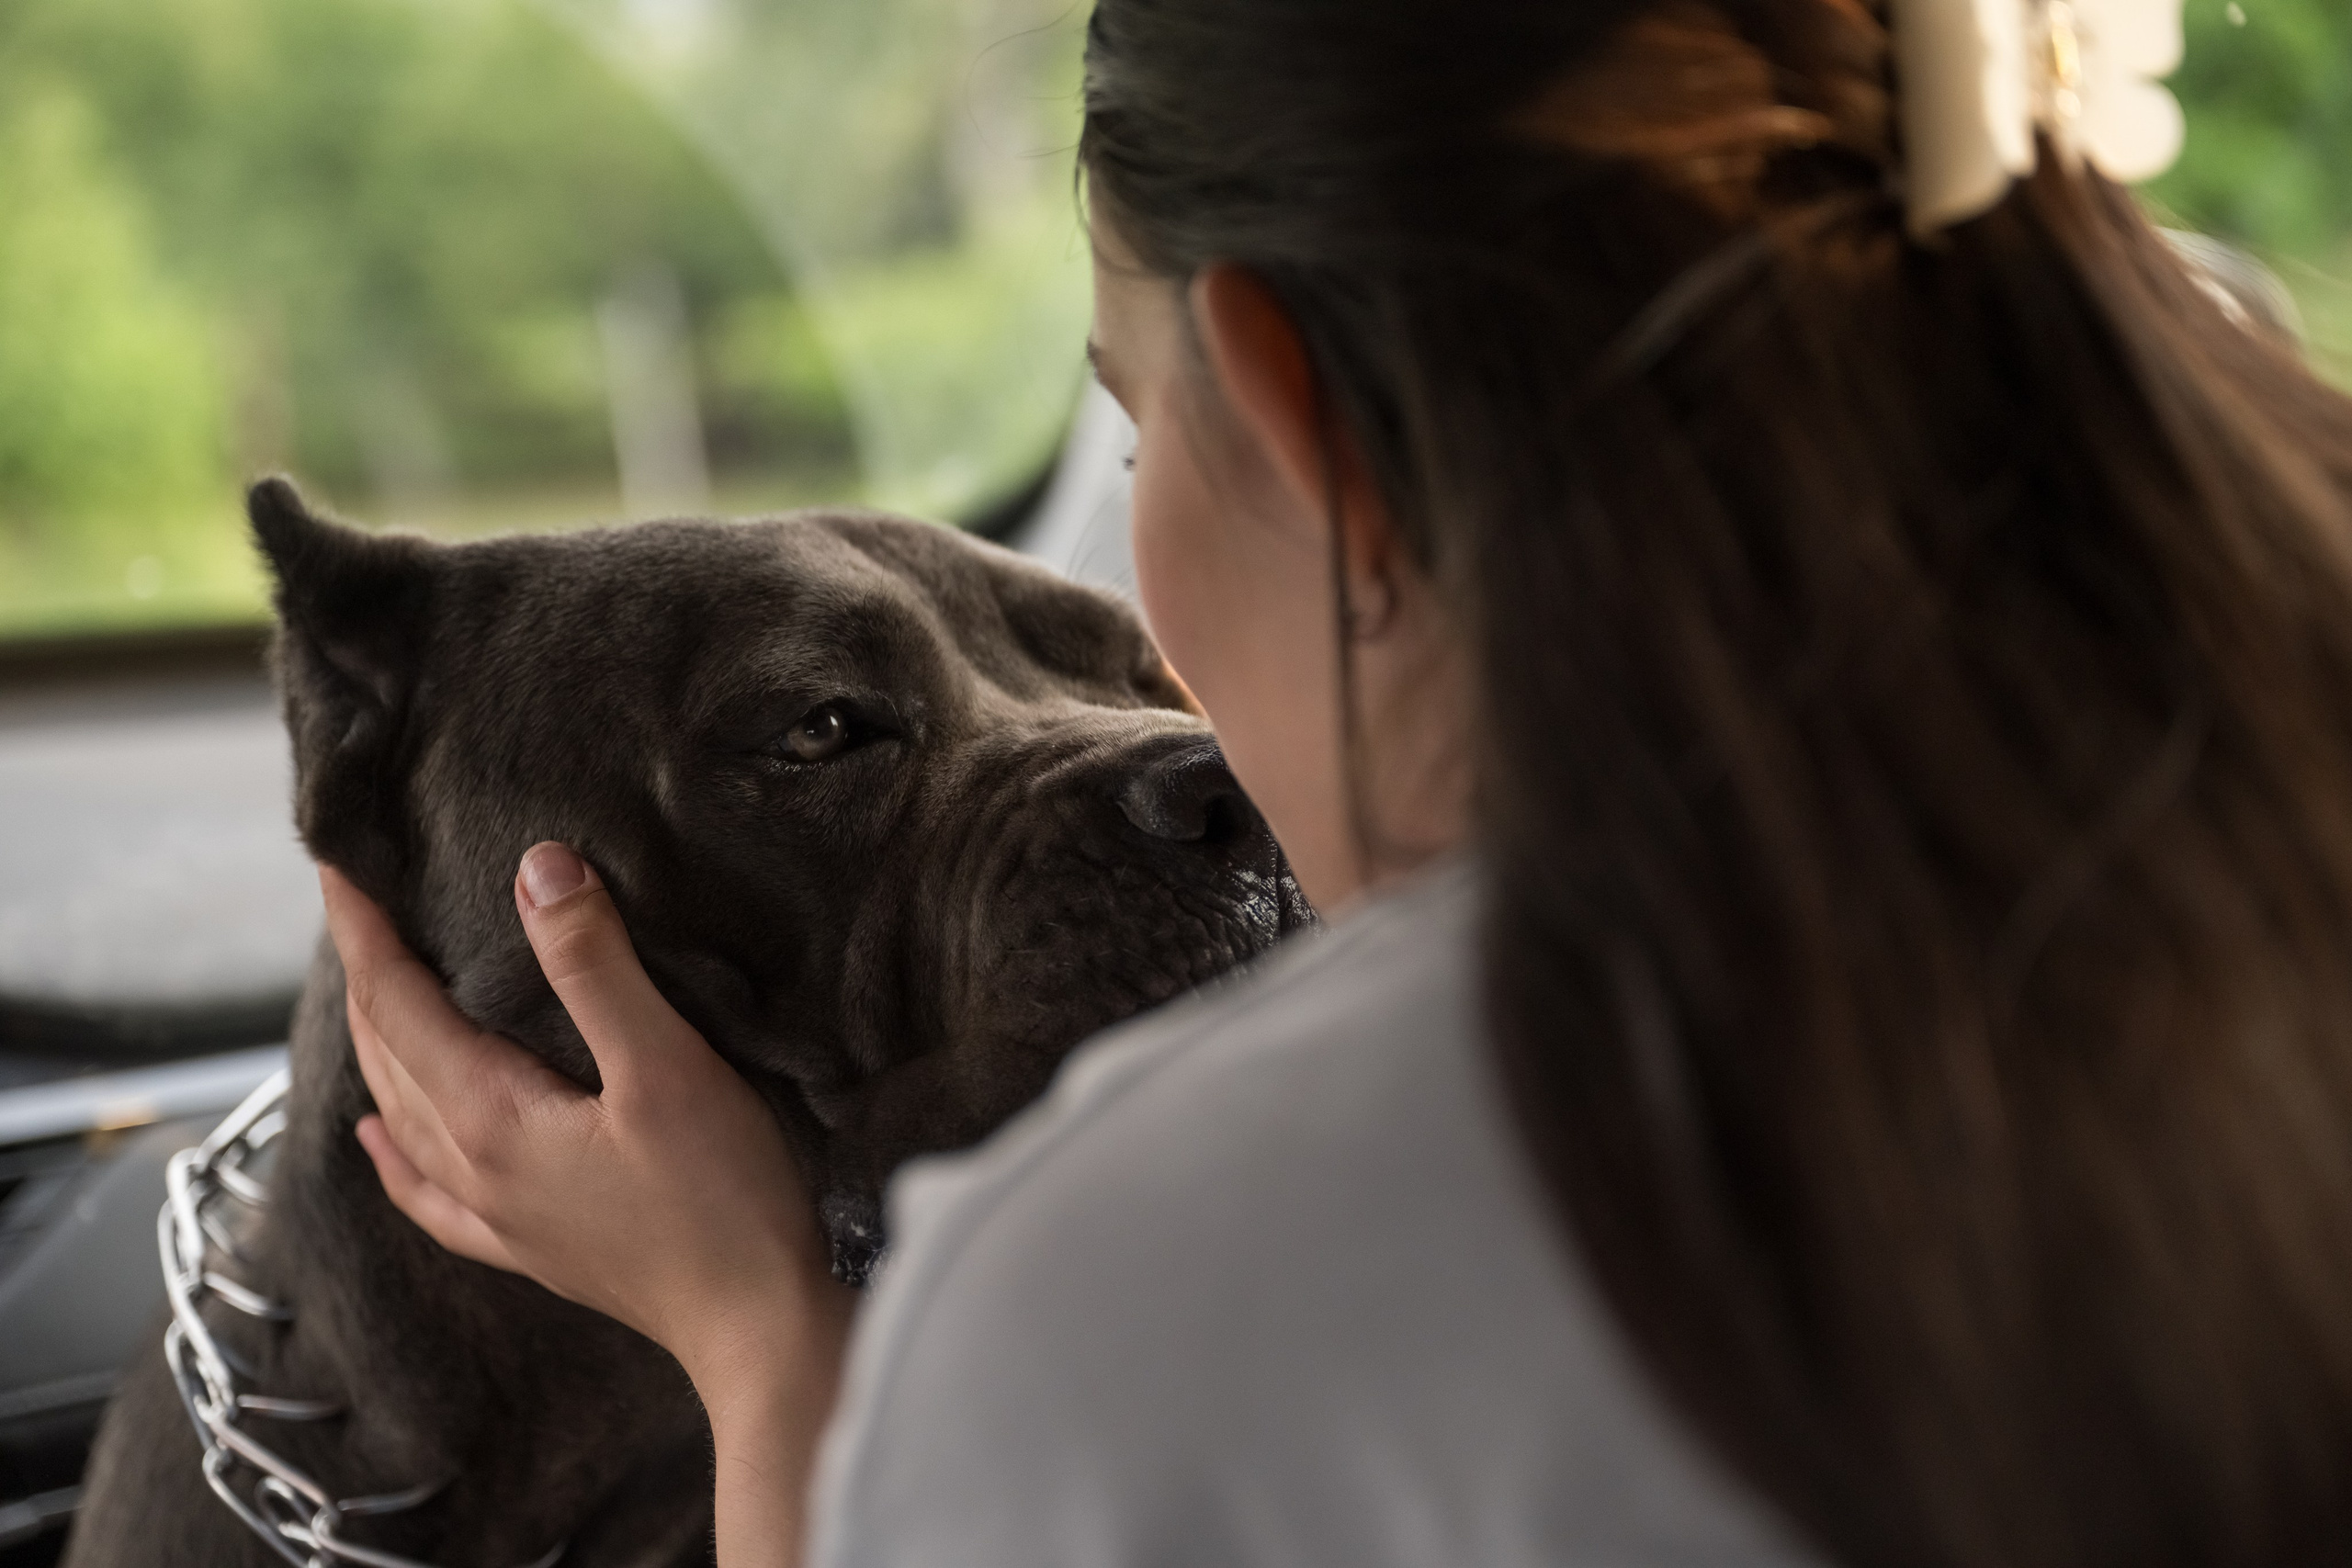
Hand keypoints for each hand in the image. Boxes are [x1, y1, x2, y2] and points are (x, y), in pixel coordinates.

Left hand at [320, 846, 851, 1396]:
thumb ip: (596, 967)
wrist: (758, 1322)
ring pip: (402, 1112)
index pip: (396, 1004)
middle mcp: (472, 1169)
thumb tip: (536, 871)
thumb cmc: (724, 1198)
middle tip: (360, 902)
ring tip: (374, 984)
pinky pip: (427, 1189)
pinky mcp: (530, 1245)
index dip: (363, 931)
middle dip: (366, 972)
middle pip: (387, 1053)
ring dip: (379, 1042)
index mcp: (490, 1118)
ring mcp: (496, 1215)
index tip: (340, 865)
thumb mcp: (667, 1064)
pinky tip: (382, 1138)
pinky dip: (394, 1150)